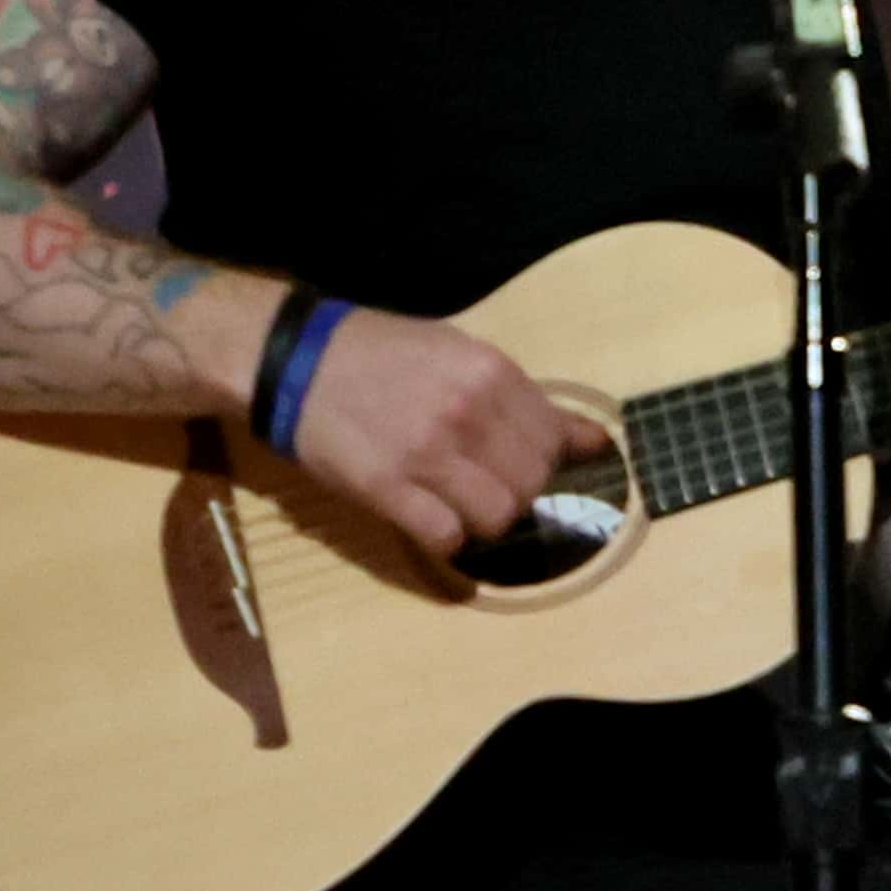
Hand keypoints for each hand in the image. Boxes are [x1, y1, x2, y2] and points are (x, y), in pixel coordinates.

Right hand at [279, 303, 584, 560]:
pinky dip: (446, 537)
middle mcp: (468, 412)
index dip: (544, 460)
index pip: (554, 441)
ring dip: (484, 518)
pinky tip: (429, 516)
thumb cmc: (380, 355)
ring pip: (499, 516)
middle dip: (517, 491)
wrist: (294, 360)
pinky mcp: (388, 489)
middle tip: (482, 481)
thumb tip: (595, 443)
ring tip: (456, 500)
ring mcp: (428, 453)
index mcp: (491, 372)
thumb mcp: (458, 353)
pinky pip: (447, 537)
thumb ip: (526, 400)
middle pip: (532, 484)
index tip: (519, 462)